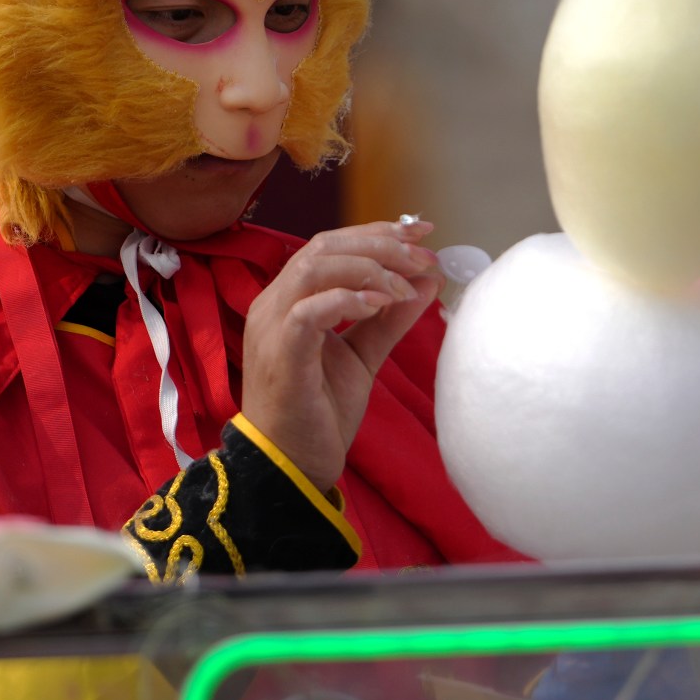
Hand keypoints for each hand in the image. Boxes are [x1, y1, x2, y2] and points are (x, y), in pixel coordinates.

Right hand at [240, 220, 442, 490]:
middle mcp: (273, 304)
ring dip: (368, 269)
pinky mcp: (280, 355)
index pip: (330, 245)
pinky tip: (379, 306)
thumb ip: (389, 320)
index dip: (378, 233)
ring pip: (314, 268)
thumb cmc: (318, 413)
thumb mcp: (362, 357)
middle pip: (324, 246)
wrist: (291, 466)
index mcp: (289, 300)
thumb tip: (427, 282)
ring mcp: (272, 328)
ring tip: (403, 288)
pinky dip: (347, 299)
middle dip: (381, 245)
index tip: (423, 235)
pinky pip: (308, 311)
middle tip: (423, 259)